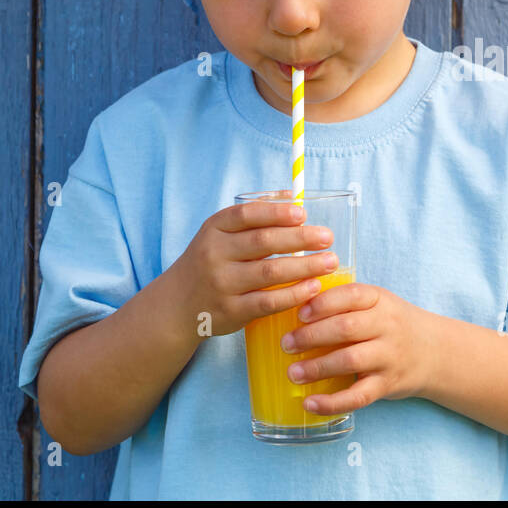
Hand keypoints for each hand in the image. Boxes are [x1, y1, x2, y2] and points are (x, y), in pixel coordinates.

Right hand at [171, 197, 342, 337]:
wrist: (177, 305)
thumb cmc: (211, 261)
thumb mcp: (220, 234)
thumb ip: (254, 216)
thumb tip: (294, 196)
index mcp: (214, 229)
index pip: (247, 215)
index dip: (277, 213)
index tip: (303, 214)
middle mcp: (214, 254)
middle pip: (264, 242)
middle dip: (301, 238)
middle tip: (328, 237)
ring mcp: (222, 284)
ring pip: (270, 272)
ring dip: (305, 266)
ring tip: (330, 261)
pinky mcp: (231, 311)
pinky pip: (268, 301)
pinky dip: (294, 294)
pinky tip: (313, 287)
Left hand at [282, 284, 437, 414]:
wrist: (435, 352)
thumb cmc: (393, 325)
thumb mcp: (378, 304)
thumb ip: (346, 303)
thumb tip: (294, 306)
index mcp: (381, 300)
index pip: (351, 295)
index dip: (322, 303)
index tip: (299, 313)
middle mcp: (388, 326)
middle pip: (346, 328)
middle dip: (312, 336)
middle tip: (287, 344)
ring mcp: (389, 356)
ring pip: (351, 360)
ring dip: (317, 367)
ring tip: (293, 373)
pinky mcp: (388, 384)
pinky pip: (359, 396)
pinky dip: (332, 402)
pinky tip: (310, 404)